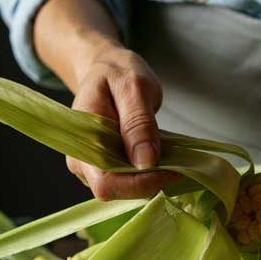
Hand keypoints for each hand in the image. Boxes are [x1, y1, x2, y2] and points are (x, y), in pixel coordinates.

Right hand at [33, 0, 177, 200]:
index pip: (107, 183)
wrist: (106, 68)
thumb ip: (139, 123)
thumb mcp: (134, 88)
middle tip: (178, 162)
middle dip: (150, 181)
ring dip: (152, 177)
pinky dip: (150, 172)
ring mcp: (93, 166)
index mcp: (82, 140)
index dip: (141, 183)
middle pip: (117, 191)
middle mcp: (82, 160)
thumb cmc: (117, 73)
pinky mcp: (107, 166)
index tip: (173, 169)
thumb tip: (145, 161)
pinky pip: (130, 180)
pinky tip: (162, 155)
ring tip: (170, 154)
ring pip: (125, 189)